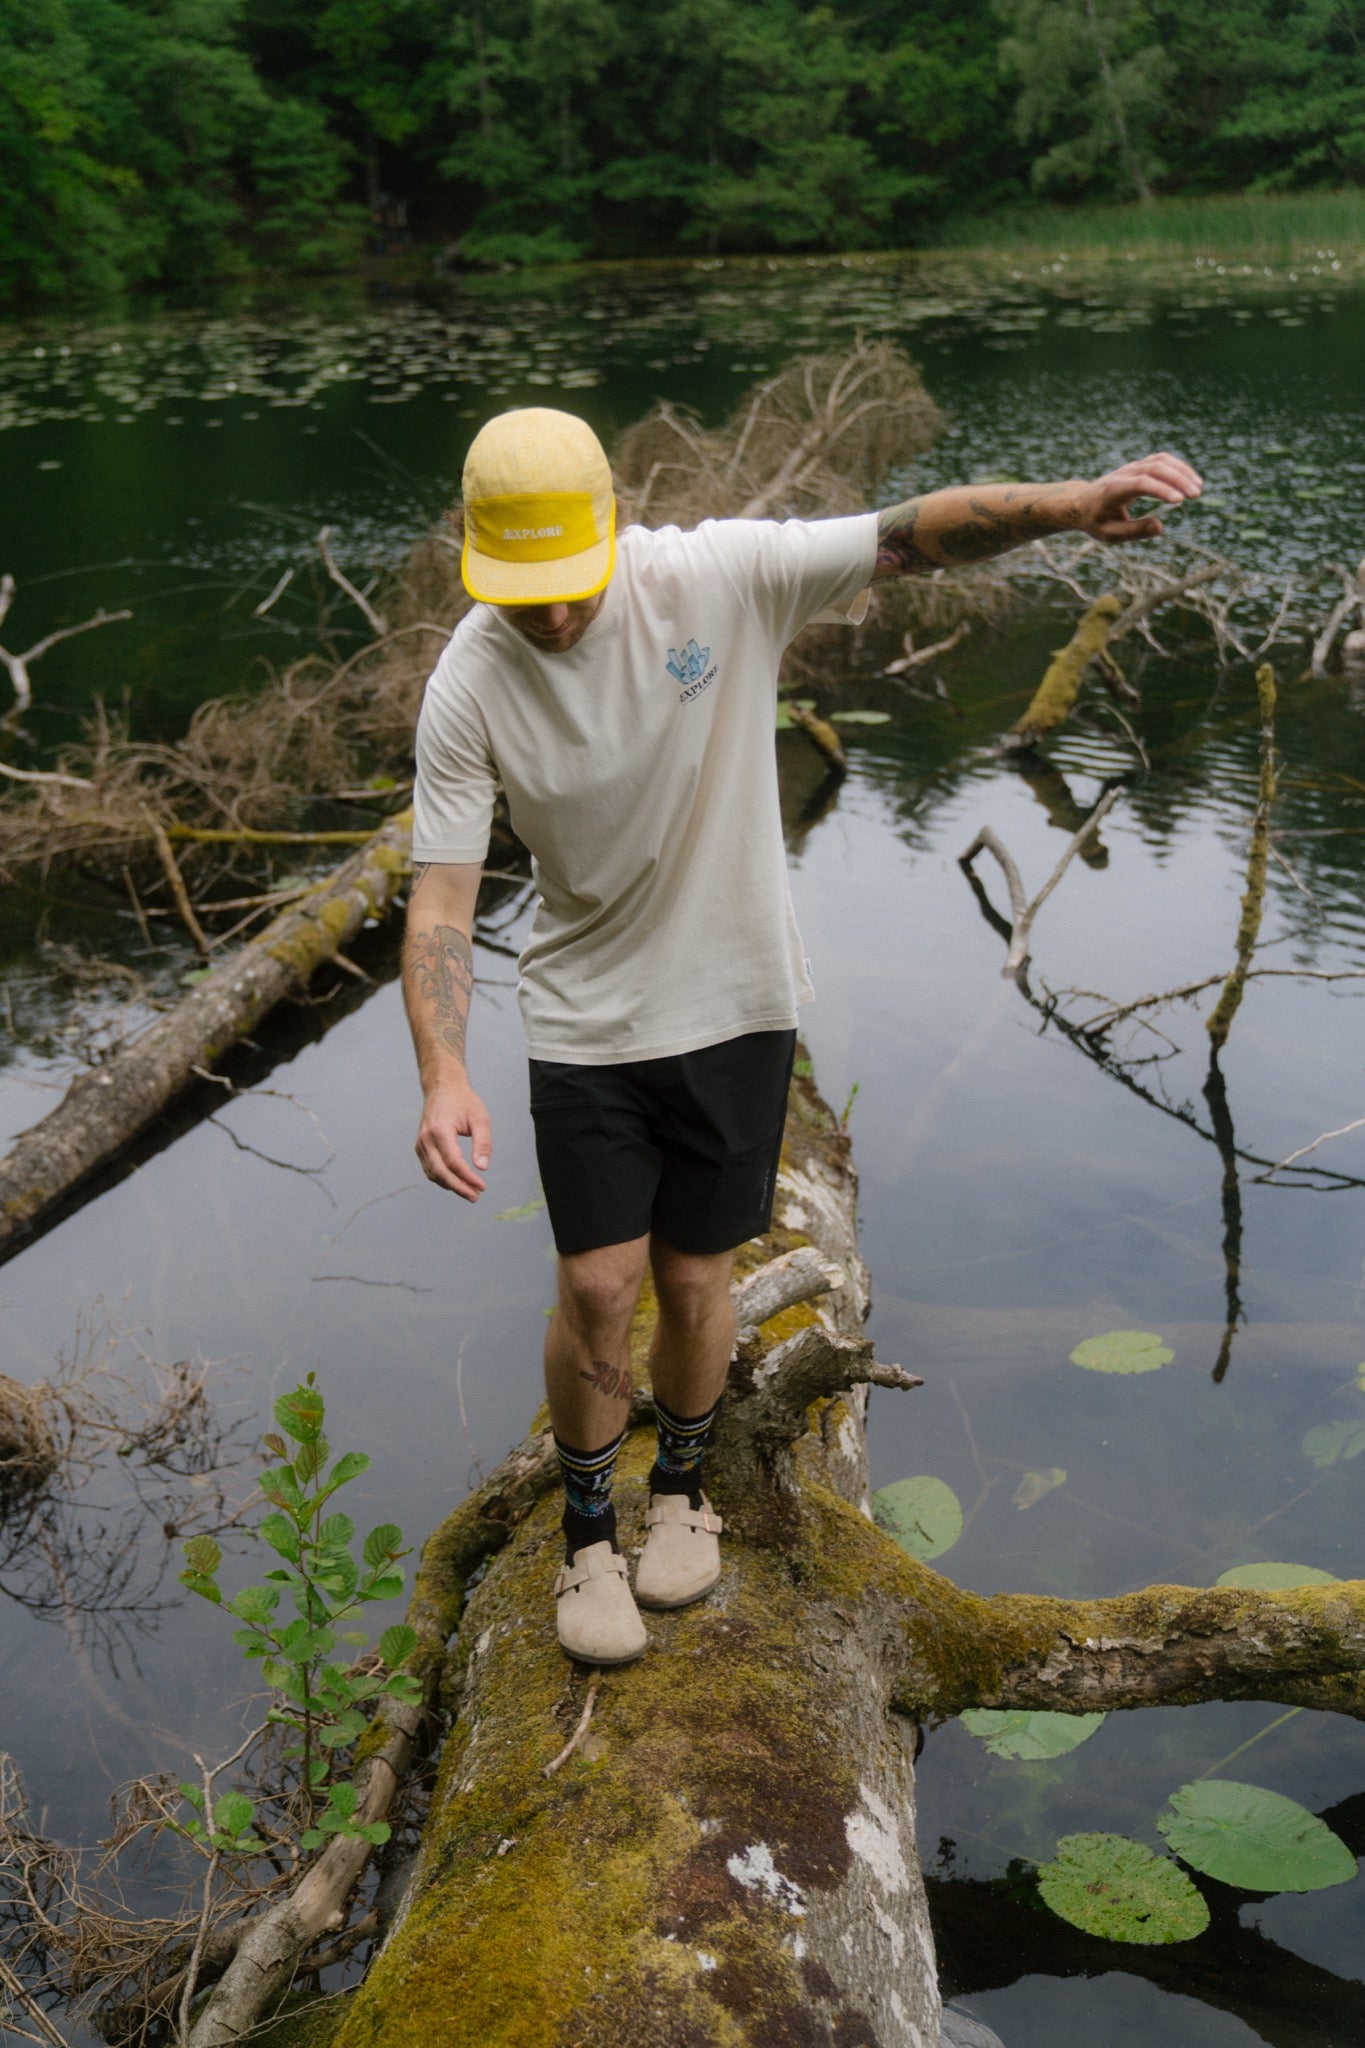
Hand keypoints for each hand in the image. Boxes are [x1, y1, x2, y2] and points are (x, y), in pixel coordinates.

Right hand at [416, 1079, 491, 1200]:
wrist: (442, 1088)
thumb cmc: (463, 1101)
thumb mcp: (480, 1118)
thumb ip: (483, 1143)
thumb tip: (482, 1168)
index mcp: (440, 1130)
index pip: (453, 1162)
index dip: (467, 1177)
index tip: (482, 1186)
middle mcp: (426, 1139)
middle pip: (440, 1172)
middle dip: (458, 1187)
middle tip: (475, 1196)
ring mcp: (420, 1143)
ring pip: (433, 1173)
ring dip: (451, 1186)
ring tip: (469, 1192)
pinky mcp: (420, 1147)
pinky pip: (430, 1168)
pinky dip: (443, 1178)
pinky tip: (457, 1182)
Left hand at [1077, 452, 1202, 543]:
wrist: (1082, 502)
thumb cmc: (1096, 521)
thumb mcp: (1110, 534)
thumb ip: (1134, 531)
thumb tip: (1160, 527)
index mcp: (1114, 489)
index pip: (1140, 483)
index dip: (1161, 490)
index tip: (1179, 501)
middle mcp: (1125, 473)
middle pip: (1155, 468)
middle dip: (1177, 479)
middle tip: (1195, 495)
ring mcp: (1133, 467)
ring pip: (1161, 460)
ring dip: (1182, 471)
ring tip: (1198, 488)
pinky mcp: (1140, 466)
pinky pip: (1162, 460)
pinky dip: (1178, 468)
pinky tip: (1191, 481)